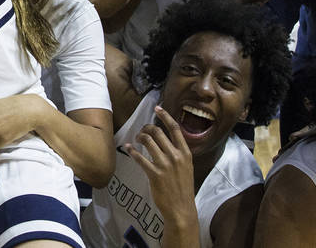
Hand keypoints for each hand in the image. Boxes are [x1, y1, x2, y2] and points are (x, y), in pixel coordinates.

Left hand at [125, 106, 197, 223]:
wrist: (181, 208)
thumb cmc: (183, 187)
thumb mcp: (187, 167)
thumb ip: (179, 153)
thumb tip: (167, 140)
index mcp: (186, 153)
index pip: (175, 129)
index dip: (165, 116)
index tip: (157, 108)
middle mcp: (176, 156)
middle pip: (158, 132)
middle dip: (147, 128)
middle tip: (143, 130)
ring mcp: (165, 165)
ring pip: (148, 141)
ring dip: (139, 137)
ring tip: (137, 139)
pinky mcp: (154, 174)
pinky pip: (140, 157)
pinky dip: (132, 150)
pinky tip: (128, 147)